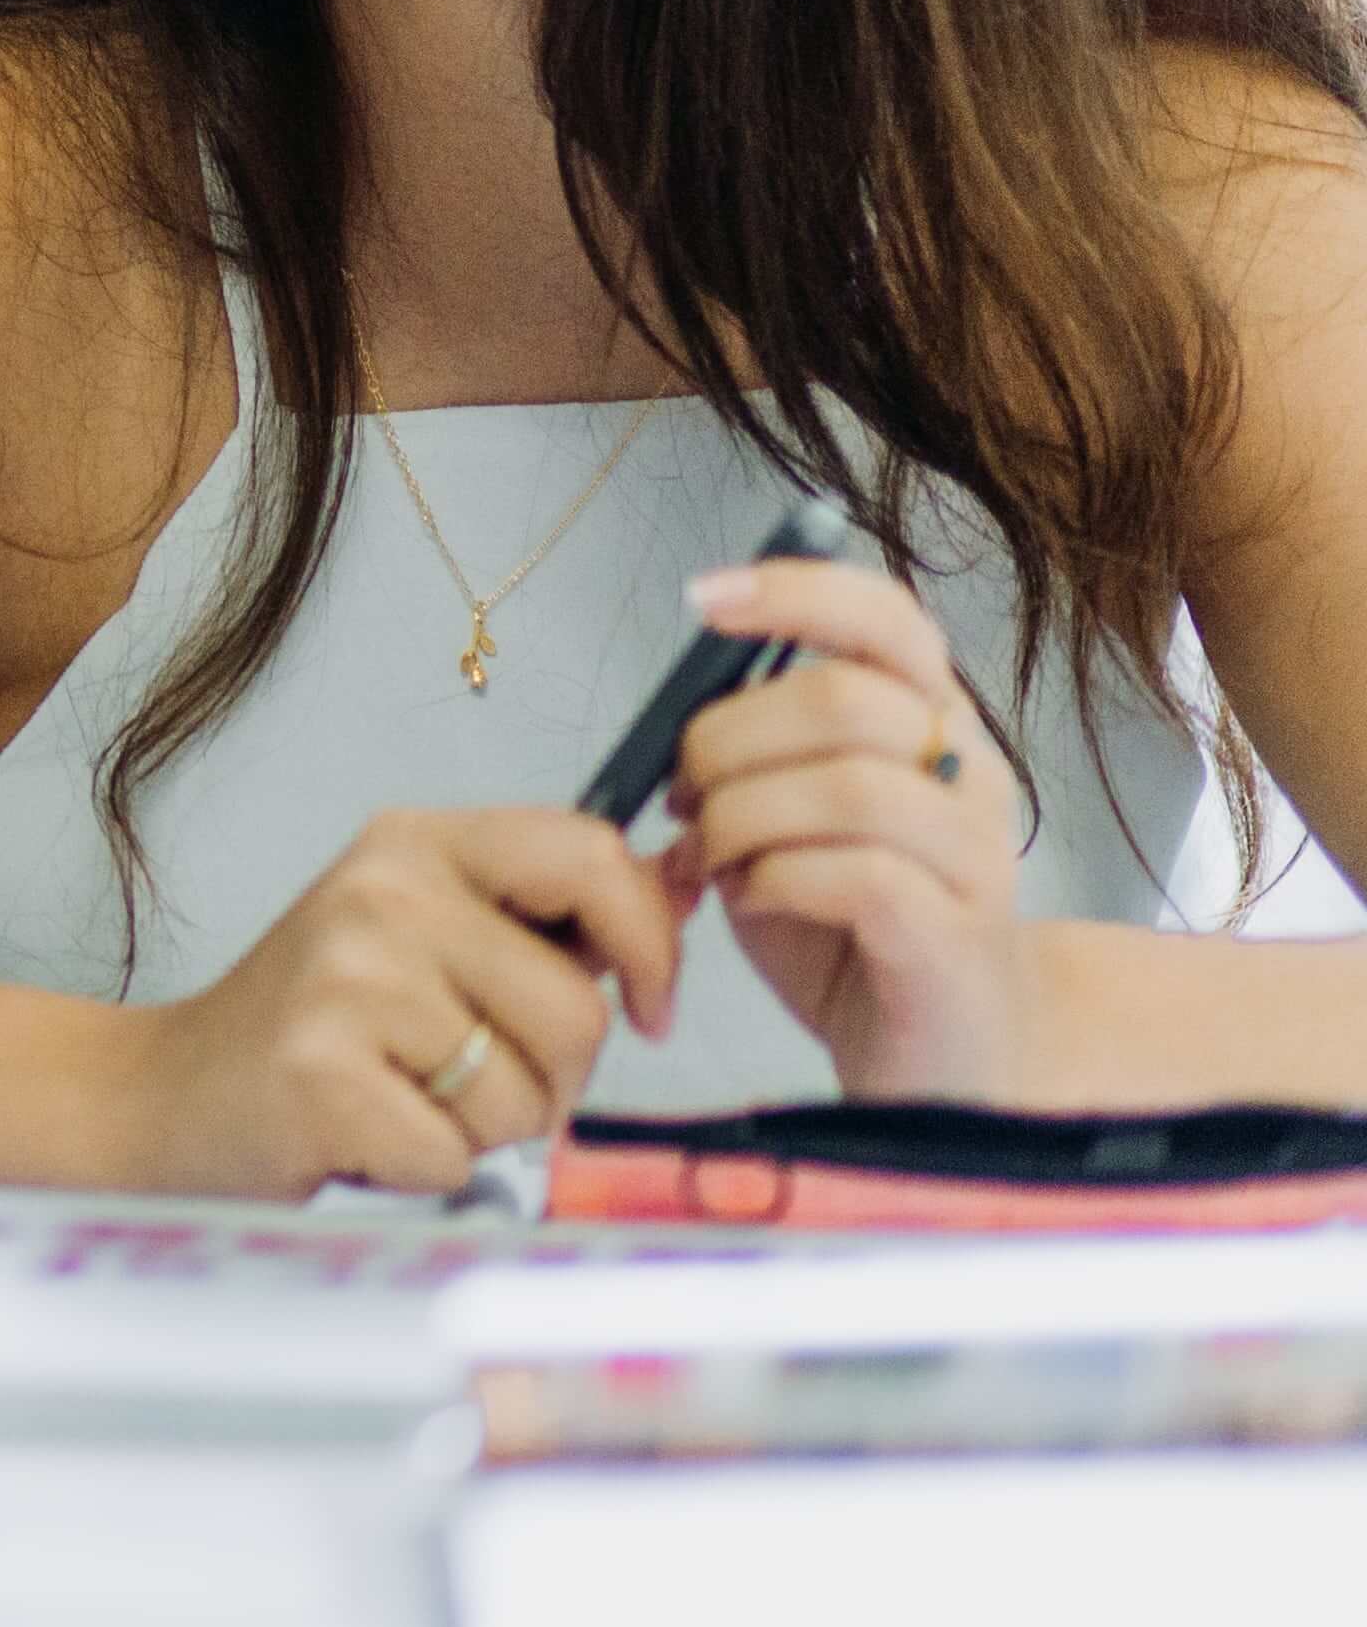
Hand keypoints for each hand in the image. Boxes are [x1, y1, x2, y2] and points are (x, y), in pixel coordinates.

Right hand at [103, 807, 682, 1196]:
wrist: (170, 1093)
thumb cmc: (322, 1024)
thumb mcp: (426, 932)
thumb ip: (543, 915)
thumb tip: (682, 886)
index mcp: (414, 842)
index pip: (591, 854)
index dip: (650, 943)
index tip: (645, 1006)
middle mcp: (378, 892)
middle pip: (576, 1011)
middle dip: (554, 1078)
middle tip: (468, 1077)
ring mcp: (343, 981)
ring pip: (525, 1098)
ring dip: (485, 1132)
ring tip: (406, 1099)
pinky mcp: (320, 1075)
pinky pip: (458, 1158)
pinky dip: (426, 1171)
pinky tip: (364, 1135)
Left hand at [662, 550, 1034, 1097]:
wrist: (942, 1058)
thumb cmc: (849, 925)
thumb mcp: (786, 820)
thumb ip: (752, 760)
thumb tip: (671, 728)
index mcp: (930, 723)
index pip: (887, 618)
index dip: (795, 590)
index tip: (699, 600)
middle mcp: (970, 774)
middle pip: (842, 699)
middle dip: (725, 740)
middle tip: (680, 798)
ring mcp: (978, 857)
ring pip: (848, 786)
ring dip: (740, 818)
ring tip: (708, 860)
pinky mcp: (959, 938)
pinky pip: (860, 875)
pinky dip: (776, 879)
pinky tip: (750, 899)